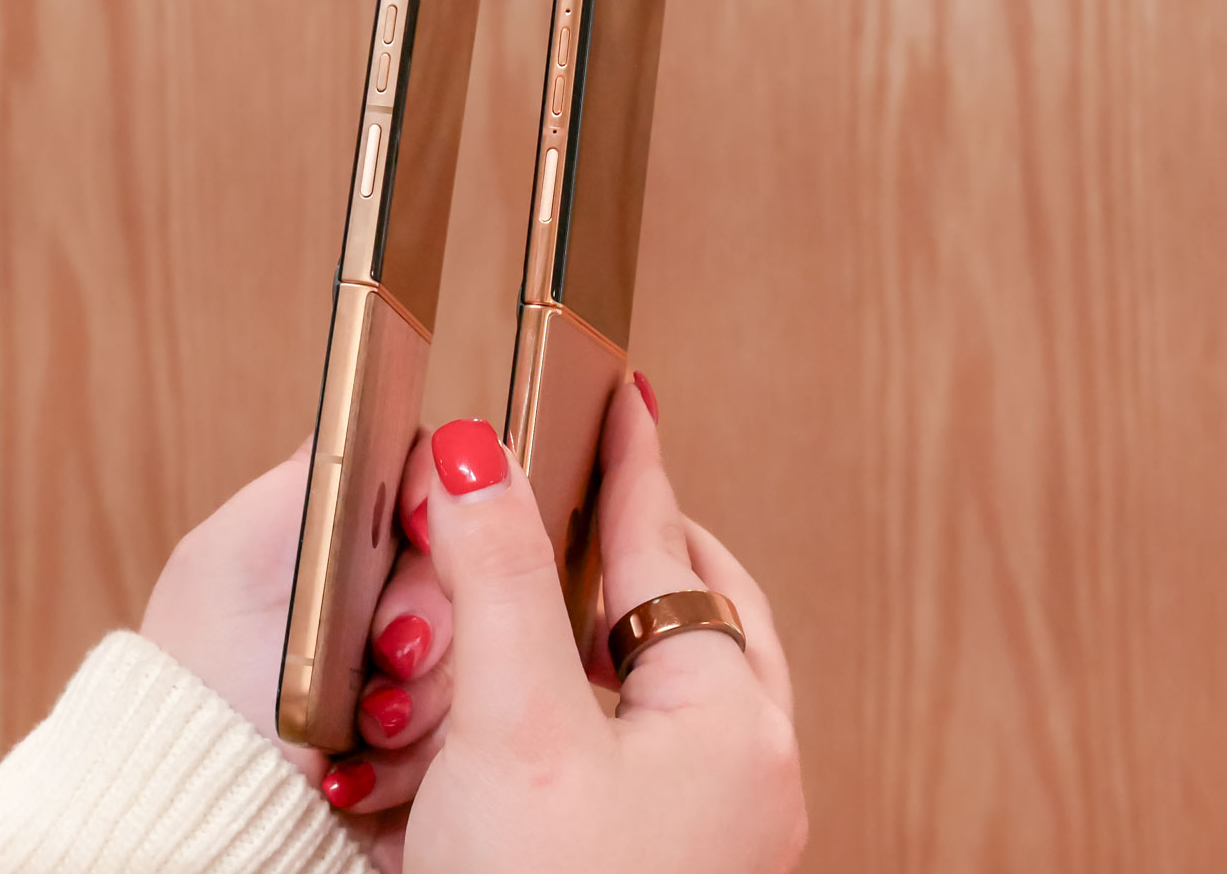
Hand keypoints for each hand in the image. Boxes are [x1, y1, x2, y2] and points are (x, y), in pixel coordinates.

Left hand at [138, 438, 453, 871]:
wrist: (199, 800)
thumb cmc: (200, 679)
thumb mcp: (236, 552)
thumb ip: (313, 472)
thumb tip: (379, 412)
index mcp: (357, 544)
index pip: (447, 498)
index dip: (446, 516)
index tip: (419, 537)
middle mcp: (396, 603)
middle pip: (477, 579)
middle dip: (433, 621)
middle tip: (389, 651)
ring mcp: (418, 678)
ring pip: (485, 659)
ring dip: (427, 698)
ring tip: (365, 723)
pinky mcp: (430, 745)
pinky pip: (472, 732)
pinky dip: (422, 752)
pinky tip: (367, 763)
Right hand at [397, 381, 807, 871]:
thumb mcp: (511, 728)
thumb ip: (498, 582)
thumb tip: (480, 459)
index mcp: (729, 725)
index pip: (668, 551)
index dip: (632, 467)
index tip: (625, 400)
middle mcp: (746, 779)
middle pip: (704, 620)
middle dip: (648, 554)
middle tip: (610, 499)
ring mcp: (720, 835)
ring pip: (686, 692)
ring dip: (626, 639)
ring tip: (577, 604)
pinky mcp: (675, 870)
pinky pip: (662, 759)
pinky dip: (615, 712)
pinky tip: (564, 723)